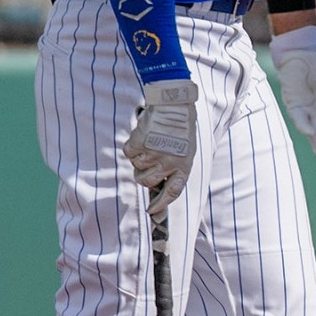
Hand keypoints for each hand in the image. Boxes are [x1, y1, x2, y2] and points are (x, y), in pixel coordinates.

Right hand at [125, 79, 198, 215]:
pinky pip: (129, 153)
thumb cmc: (181, 128)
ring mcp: (154, 154)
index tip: (152, 210)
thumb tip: (160, 184)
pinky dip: (133, 145)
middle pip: (146, 181)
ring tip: (152, 141)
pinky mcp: (140, 144)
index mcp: (184, 166)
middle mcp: (169, 163)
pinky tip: (144, 135)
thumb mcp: (186, 150)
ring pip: (136, 166)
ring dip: (140, 156)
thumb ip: (175, 167)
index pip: (172, 192)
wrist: (174, 105)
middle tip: (149, 160)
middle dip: (143, 174)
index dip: (161, 203)